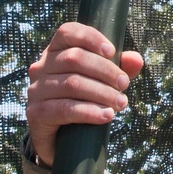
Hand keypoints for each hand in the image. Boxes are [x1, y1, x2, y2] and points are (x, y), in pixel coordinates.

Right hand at [26, 22, 144, 165]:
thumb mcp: (102, 82)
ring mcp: (36, 90)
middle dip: (105, 70)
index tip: (112, 52)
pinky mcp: (36, 113)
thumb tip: (136, 59)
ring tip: (121, 103)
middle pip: (74, 58)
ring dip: (102, 92)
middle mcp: (41, 67)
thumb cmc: (83, 102)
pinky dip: (89, 111)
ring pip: (72, 83)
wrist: (60, 141)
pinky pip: (65, 109)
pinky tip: (106, 115)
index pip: (68, 32)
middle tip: (125, 84)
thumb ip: (119, 68)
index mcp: (55, 51)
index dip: (91, 38)